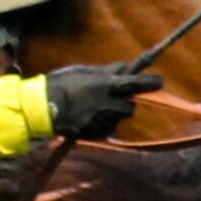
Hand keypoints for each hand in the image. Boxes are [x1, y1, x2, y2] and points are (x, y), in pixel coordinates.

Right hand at [42, 62, 160, 138]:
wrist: (40, 108)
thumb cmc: (61, 84)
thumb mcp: (83, 71)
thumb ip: (106, 71)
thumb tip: (126, 67)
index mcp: (104, 85)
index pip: (134, 84)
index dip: (150, 83)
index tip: (160, 82)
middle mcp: (106, 104)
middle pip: (130, 106)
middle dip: (126, 103)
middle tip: (114, 98)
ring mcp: (100, 120)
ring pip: (118, 119)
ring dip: (114, 114)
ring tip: (95, 108)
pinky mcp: (93, 133)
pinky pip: (106, 129)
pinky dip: (102, 124)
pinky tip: (88, 117)